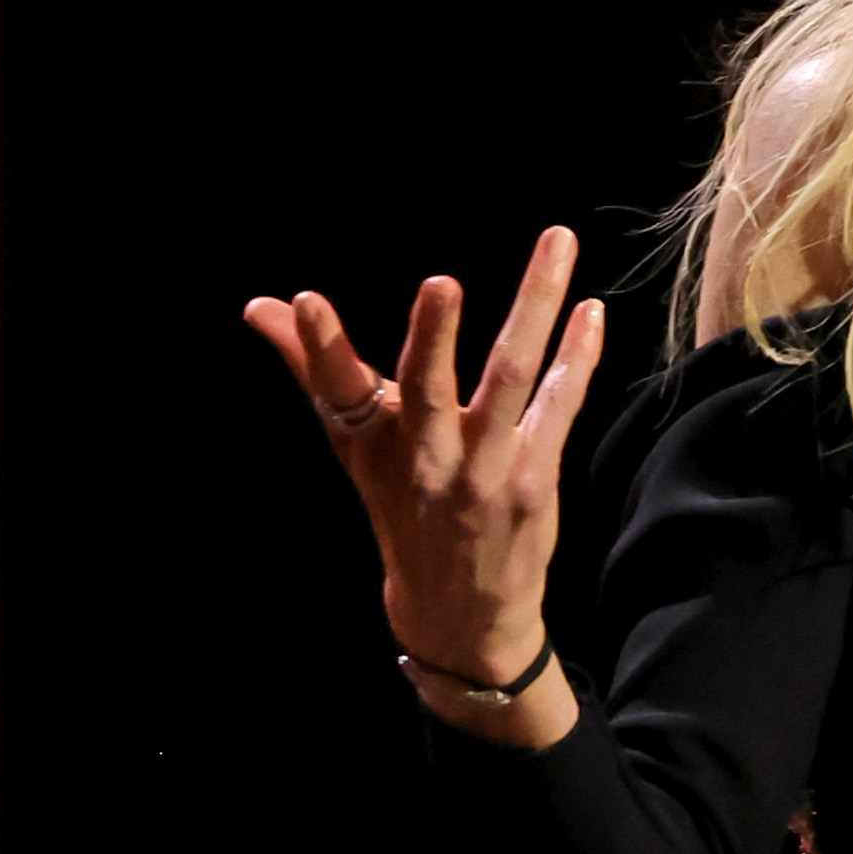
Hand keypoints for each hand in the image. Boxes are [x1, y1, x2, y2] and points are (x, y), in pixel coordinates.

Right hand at [244, 227, 607, 749]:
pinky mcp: (534, 480)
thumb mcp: (356, 444)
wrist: (458, 611)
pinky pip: (561, 405)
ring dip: (535, 308)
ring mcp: (484, 471)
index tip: (304, 300)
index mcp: (373, 444)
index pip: (336, 389)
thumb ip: (316, 367)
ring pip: (511, 379)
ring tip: (558, 242)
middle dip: (433, 336)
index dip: (317, 347)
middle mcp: (426, 458)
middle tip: (440, 283)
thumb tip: (261, 306)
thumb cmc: (403, 505)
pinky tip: (591, 310)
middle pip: (427, 389)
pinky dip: (579, 356)